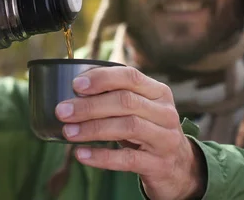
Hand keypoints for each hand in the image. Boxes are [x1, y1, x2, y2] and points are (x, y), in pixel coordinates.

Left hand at [55, 67, 206, 199]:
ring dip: (92, 128)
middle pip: (126, 101)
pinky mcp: (159, 164)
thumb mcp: (141, 109)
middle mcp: (165, 112)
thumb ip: (117, 96)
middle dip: (90, 105)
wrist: (180, 168)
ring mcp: (165, 138)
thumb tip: (73, 90)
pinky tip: (81, 154)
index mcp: (158, 92)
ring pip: (127, 127)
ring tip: (68, 132)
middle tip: (63, 111)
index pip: (130, 76)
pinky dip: (101, 156)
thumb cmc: (150, 131)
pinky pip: (127, 159)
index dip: (102, 78)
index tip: (76, 85)